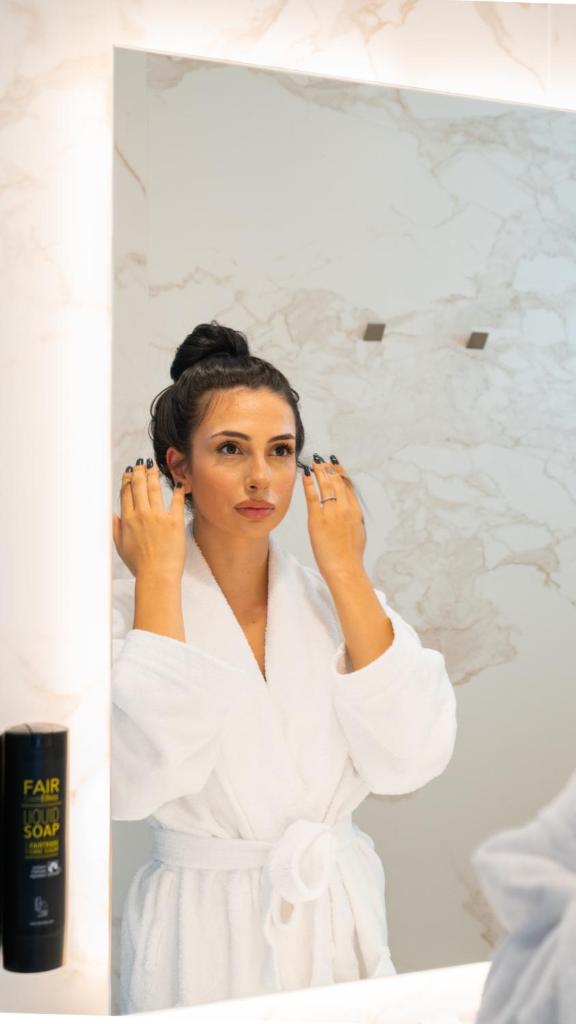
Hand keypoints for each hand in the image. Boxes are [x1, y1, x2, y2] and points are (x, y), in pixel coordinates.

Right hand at [112, 459, 186, 579]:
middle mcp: (142, 514)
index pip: (126, 493)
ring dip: (154, 476)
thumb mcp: (120, 546)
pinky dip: (178, 490)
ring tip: (154, 468)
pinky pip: (177, 501)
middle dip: (140, 472)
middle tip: (142, 465)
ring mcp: (159, 516)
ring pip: (154, 489)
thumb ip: (115, 528)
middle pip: (139, 486)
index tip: (129, 473)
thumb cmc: (139, 564)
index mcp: (128, 520)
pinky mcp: (175, 521)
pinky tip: (179, 483)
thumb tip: (110, 515)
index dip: (127, 480)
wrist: (157, 575)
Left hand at [302, 456, 366, 582]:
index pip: (348, 485)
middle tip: (322, 459)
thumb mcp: (358, 531)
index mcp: (356, 510)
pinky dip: (308, 483)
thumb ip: (354, 517)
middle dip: (328, 468)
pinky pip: (312, 496)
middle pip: (336, 481)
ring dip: (319, 471)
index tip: (335, 464)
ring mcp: (331, 512)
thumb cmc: (351, 554)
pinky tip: (304, 475)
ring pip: (325, 485)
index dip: (341, 472)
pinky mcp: (317, 519)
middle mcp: (345, 508)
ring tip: (313, 463)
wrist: (345, 567)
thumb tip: (351, 511)